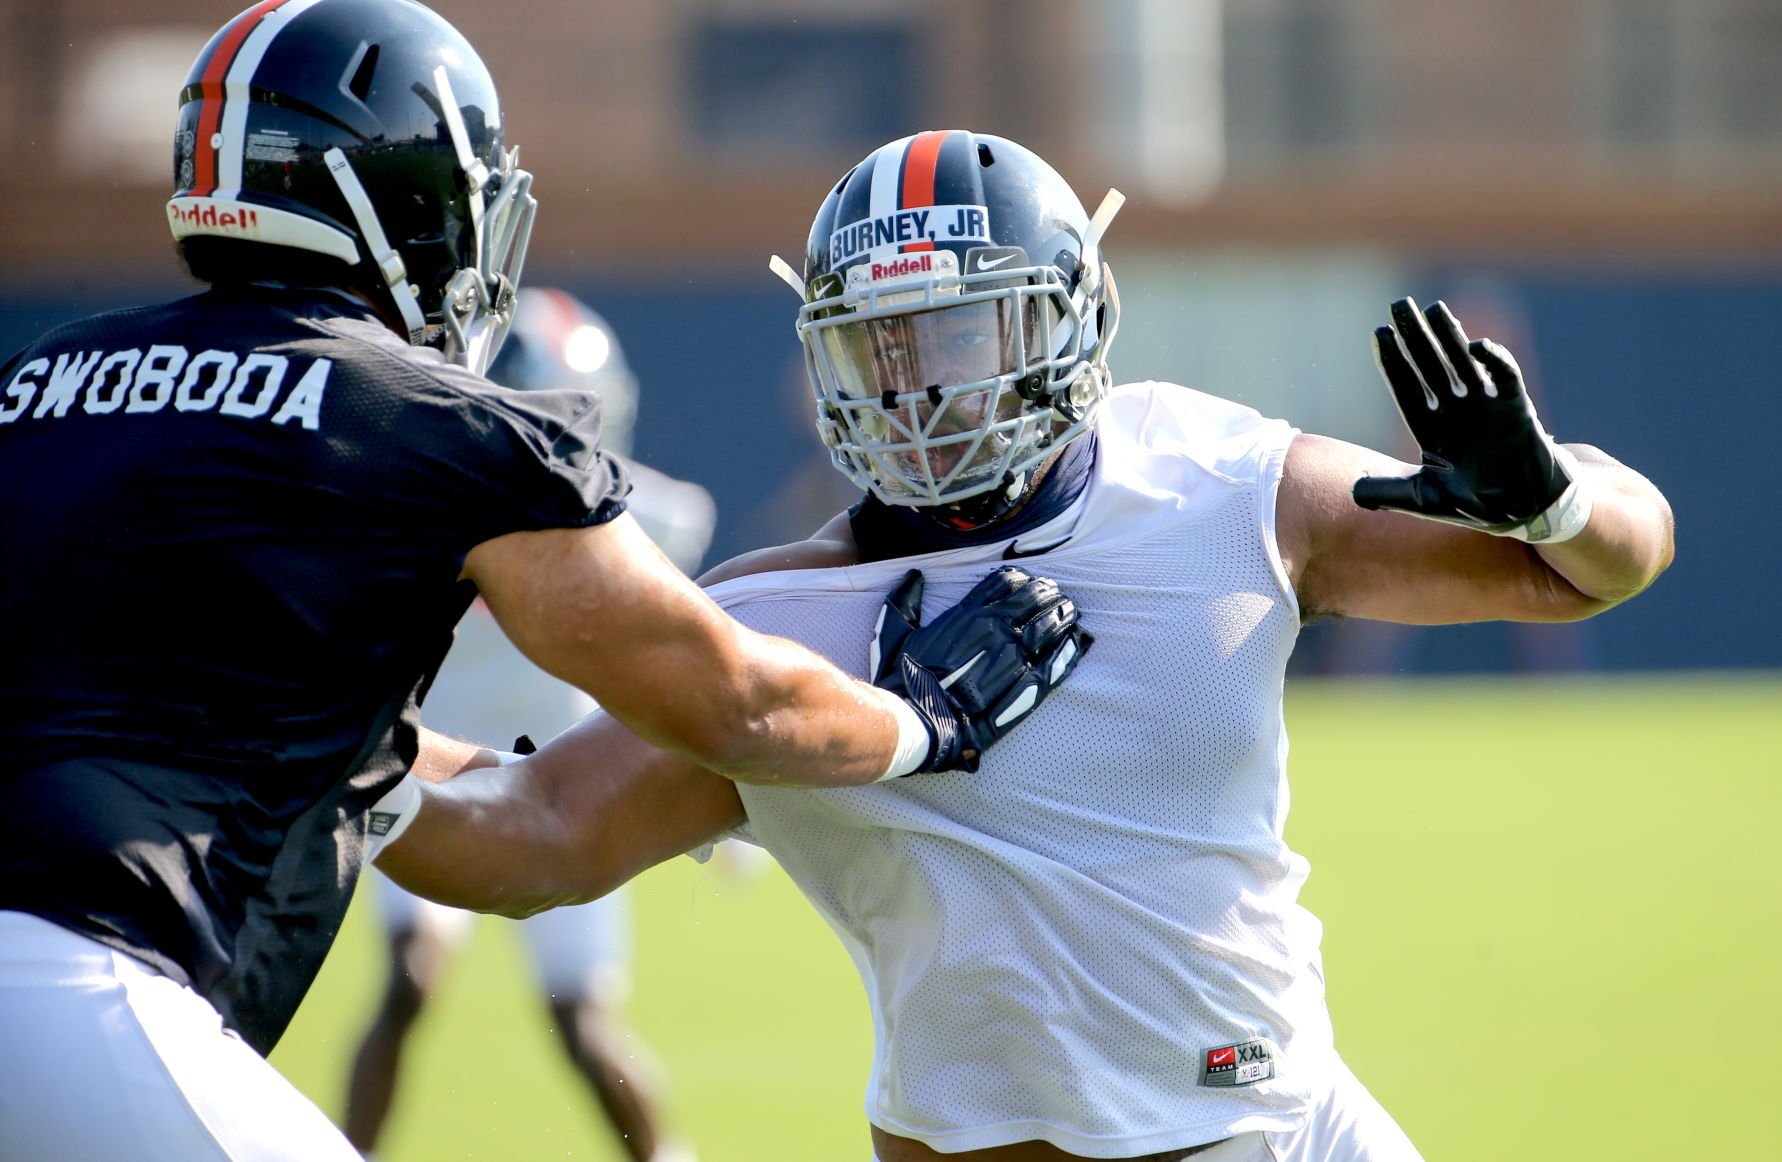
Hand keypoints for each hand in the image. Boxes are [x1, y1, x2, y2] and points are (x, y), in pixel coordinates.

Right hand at [871, 566, 1089, 773]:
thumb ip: (906, 602)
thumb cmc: (904, 679)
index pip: (1003, 583)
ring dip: (1062, 615)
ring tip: (1071, 611)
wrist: (917, 721)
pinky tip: (1078, 640)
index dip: (1021, 579)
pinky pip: (1054, 663)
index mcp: (966, 615)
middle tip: (1057, 593)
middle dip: (1047, 593)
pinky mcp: (1024, 687)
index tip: (1029, 580)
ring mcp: (1013, 658)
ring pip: (1048, 626)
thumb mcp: (895, 632)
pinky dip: (1069, 649)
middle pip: (1032, 600)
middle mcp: (994, 630)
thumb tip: (912, 578)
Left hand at [1353, 297, 1587, 542]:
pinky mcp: (1517, 409)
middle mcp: (1456, 411)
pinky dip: (1494, 361)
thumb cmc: (1477, 505)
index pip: (1407, 388)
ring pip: (1464, 363)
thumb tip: (1352, 491)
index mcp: (1432, 429)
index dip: (1394, 362)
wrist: (1525, 512)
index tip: (1379, 333)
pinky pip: (1505, 378)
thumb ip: (1389, 493)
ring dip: (1449, 336)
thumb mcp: (1425, 499)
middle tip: (1398, 303)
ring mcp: (1486, 407)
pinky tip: (1476, 346)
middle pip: (1431, 366)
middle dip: (1416, 336)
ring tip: (1433, 308)